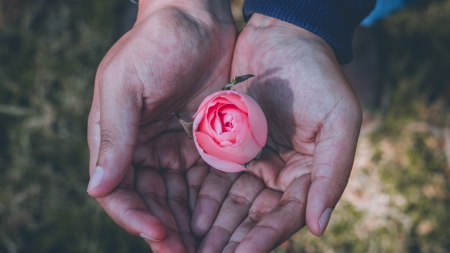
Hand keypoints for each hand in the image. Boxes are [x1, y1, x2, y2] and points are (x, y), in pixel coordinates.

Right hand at [87, 1, 234, 251]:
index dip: (134, 216)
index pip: (119, 191)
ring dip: (188, 225)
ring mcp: (174, 148)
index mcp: (117, 139)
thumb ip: (113, 136)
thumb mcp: (126, 86)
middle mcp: (144, 150)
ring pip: (178, 198)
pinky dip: (209, 203)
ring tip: (207, 248)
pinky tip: (223, 221)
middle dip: (166, 230)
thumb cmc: (154, 45)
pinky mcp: (203, 143)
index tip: (158, 234)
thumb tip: (97, 188)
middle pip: (151, 202)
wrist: (195, 18)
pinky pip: (203, 180)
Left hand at [192, 14, 361, 251]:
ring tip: (191, 246)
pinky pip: (214, 178)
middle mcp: (280, 173)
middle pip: (254, 217)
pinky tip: (187, 216)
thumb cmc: (318, 75)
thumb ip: (332, 174)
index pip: (285, 216)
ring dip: (213, 227)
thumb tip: (318, 227)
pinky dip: (202, 199)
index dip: (263, 238)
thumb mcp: (339, 121)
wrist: (282, 36)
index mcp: (308, 173)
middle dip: (232, 240)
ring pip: (231, 204)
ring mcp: (253, 160)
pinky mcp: (229, 145)